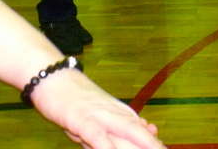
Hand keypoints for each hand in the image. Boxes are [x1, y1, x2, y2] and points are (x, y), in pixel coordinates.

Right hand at [29, 68, 163, 148]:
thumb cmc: (75, 98)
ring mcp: (97, 114)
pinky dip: (104, 144)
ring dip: (138, 144)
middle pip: (137, 132)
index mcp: (118, 112)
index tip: (165, 148)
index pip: (140, 129)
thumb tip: (149, 128)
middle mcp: (112, 112)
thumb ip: (120, 123)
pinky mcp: (79, 118)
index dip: (153, 141)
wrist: (52, 75)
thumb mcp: (99, 113)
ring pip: (123, 131)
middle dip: (152, 144)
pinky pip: (94, 133)